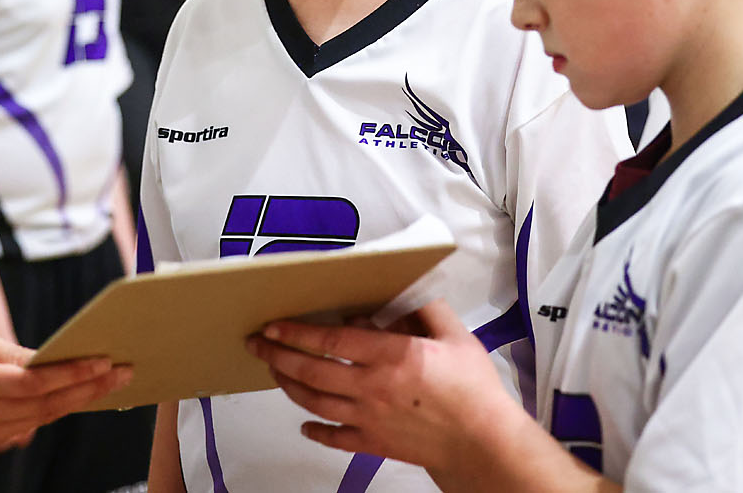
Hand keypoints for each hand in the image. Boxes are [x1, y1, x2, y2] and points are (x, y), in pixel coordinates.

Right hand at [0, 320, 129, 449]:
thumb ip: (15, 354)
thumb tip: (55, 359)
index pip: (35, 383)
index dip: (72, 374)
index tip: (104, 362)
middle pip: (45, 405)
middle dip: (88, 388)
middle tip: (123, 371)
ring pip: (41, 417)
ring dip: (76, 400)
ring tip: (110, 381)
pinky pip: (27, 423)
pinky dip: (53, 409)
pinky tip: (78, 394)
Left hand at [247, 300, 513, 477]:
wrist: (484, 444)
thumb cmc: (473, 389)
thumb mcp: (455, 336)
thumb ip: (425, 311)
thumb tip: (398, 298)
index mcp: (390, 357)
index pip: (331, 341)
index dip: (297, 332)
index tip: (274, 324)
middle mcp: (372, 388)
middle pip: (312, 372)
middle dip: (279, 356)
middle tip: (257, 344)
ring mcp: (369, 419)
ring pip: (316, 403)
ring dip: (289, 386)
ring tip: (275, 371)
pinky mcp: (374, 444)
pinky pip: (336, 438)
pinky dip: (316, 431)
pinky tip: (305, 424)